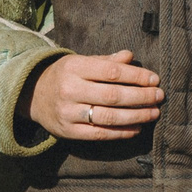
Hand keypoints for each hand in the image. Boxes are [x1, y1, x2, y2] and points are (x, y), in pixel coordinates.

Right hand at [24, 50, 162, 141]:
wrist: (32, 95)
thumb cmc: (65, 76)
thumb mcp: (81, 62)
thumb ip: (106, 61)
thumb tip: (130, 56)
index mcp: (74, 67)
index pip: (112, 72)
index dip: (136, 76)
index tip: (155, 79)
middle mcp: (70, 90)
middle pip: (113, 95)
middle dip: (141, 97)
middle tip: (159, 96)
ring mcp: (69, 113)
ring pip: (109, 117)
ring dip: (136, 116)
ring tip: (154, 113)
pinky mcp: (69, 132)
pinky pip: (100, 134)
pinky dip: (121, 132)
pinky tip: (137, 128)